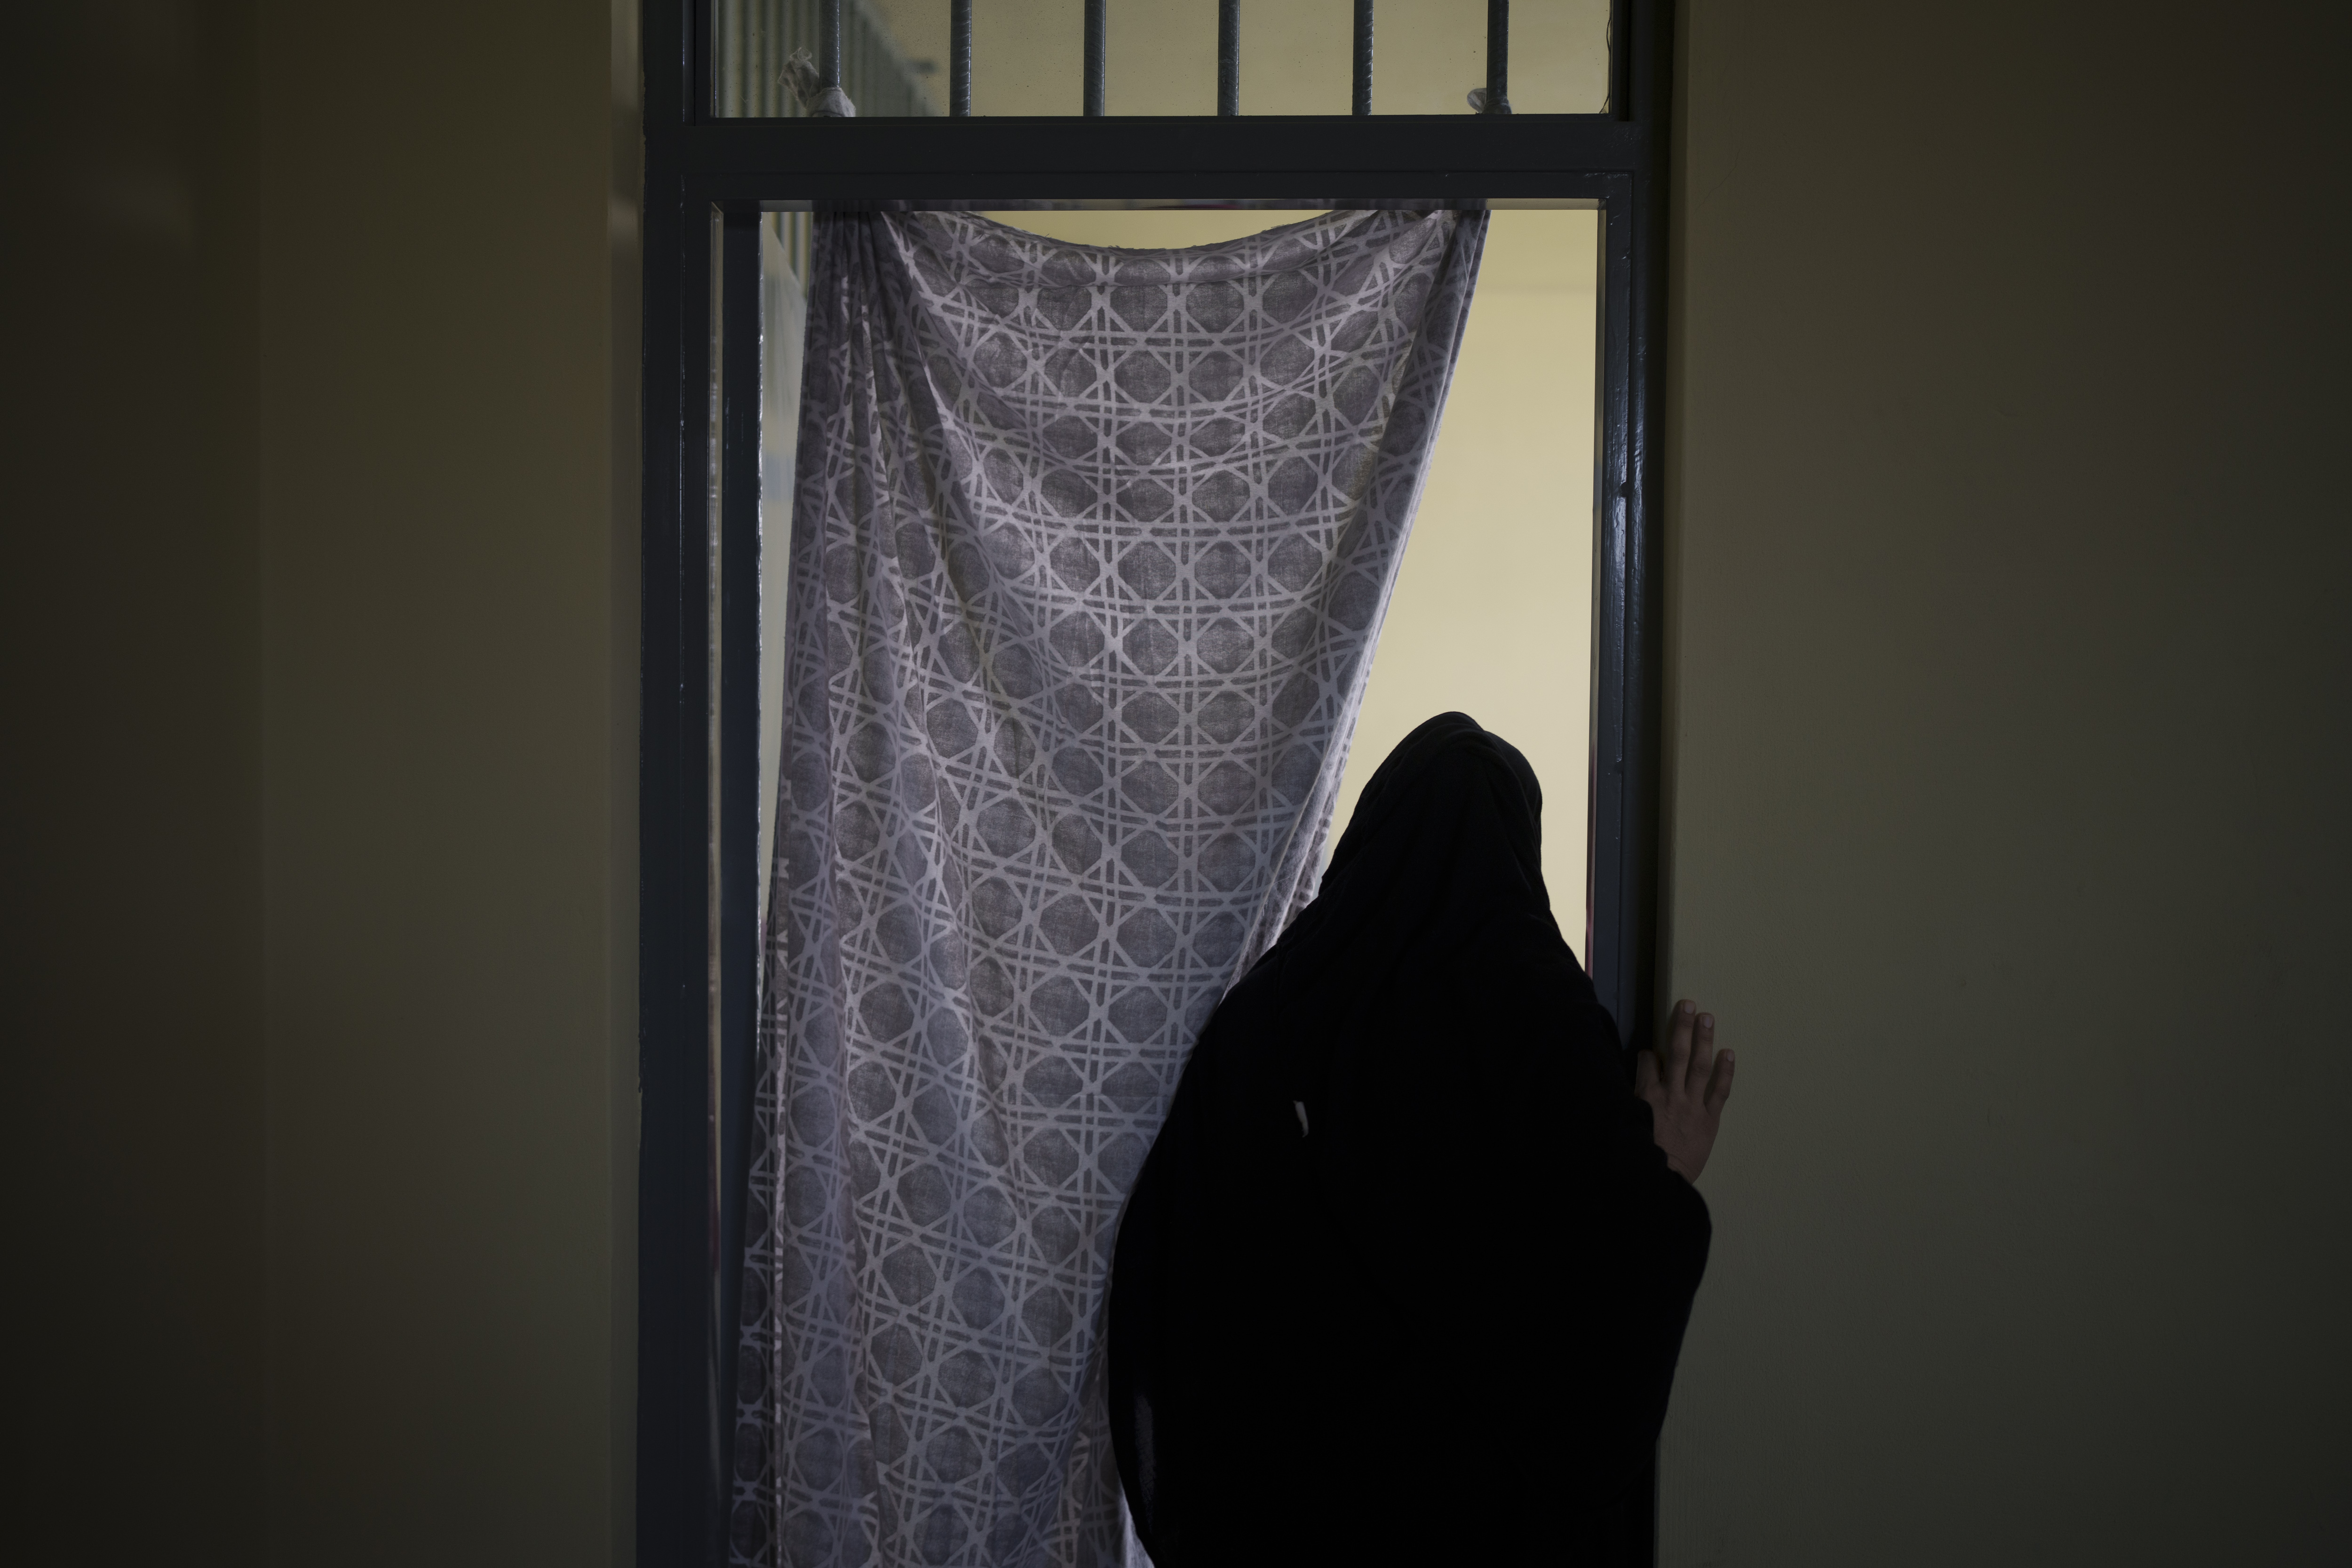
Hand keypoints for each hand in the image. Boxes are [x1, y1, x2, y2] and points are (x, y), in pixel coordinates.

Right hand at [1635, 999, 1734, 1181]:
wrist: (1660, 1182)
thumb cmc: (1640, 1155)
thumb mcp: (1625, 1125)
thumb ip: (1628, 1103)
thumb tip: (1626, 1090)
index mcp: (1645, 1096)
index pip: (1647, 1061)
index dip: (1649, 1054)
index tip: (1650, 1053)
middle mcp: (1670, 1095)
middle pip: (1678, 1053)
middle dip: (1682, 1027)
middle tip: (1689, 1005)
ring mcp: (1691, 1105)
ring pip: (1699, 1066)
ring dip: (1704, 1040)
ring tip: (1707, 1018)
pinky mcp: (1709, 1120)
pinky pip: (1720, 1091)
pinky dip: (1725, 1071)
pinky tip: (1728, 1052)